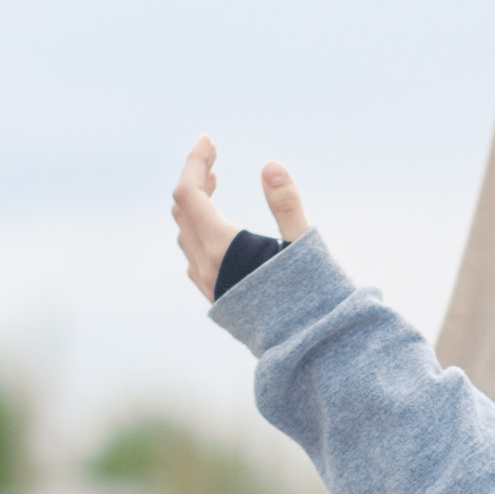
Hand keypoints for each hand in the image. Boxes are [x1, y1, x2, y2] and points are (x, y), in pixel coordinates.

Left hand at [171, 138, 309, 298]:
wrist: (309, 354)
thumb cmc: (312, 301)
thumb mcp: (304, 247)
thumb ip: (286, 205)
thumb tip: (271, 165)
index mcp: (221, 248)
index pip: (189, 193)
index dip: (195, 161)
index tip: (209, 140)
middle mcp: (205, 266)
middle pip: (182, 210)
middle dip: (195, 179)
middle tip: (215, 160)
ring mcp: (207, 284)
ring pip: (184, 233)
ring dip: (194, 205)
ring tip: (215, 186)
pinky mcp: (215, 298)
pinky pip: (192, 255)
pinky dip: (198, 229)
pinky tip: (218, 228)